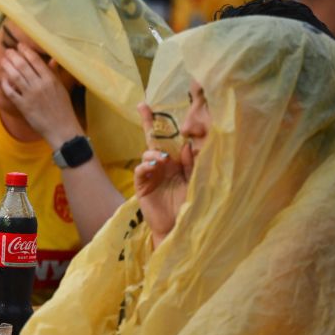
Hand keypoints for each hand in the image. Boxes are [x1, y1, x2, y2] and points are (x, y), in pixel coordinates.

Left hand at [0, 44, 82, 147]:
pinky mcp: (23, 106)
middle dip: (14, 57)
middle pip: (23, 66)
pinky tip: (2, 79)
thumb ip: (54, 73)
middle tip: (8, 51)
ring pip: (15, 77)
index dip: (26, 51)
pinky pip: (11, 92)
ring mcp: (30, 95)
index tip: (20, 46)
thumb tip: (52, 59)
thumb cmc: (63, 108)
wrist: (61, 128)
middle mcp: (40, 85)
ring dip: (8, 67)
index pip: (36, 61)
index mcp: (50, 79)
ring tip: (3, 61)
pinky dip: (5, 85)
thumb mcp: (61, 88)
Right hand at [134, 103, 192, 243]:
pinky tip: (152, 165)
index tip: (164, 108)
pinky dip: (145, 165)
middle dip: (148, 122)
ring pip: (147, 153)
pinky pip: (141, 170)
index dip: (167, 125)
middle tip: (142, 107)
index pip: (171, 140)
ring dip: (153, 152)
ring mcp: (151, 173)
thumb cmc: (188, 206)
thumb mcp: (193, 182)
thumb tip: (186, 145)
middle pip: (154, 140)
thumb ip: (190, 165)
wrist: (177, 227)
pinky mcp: (142, 185)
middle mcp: (162, 164)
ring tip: (162, 159)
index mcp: (176, 162)